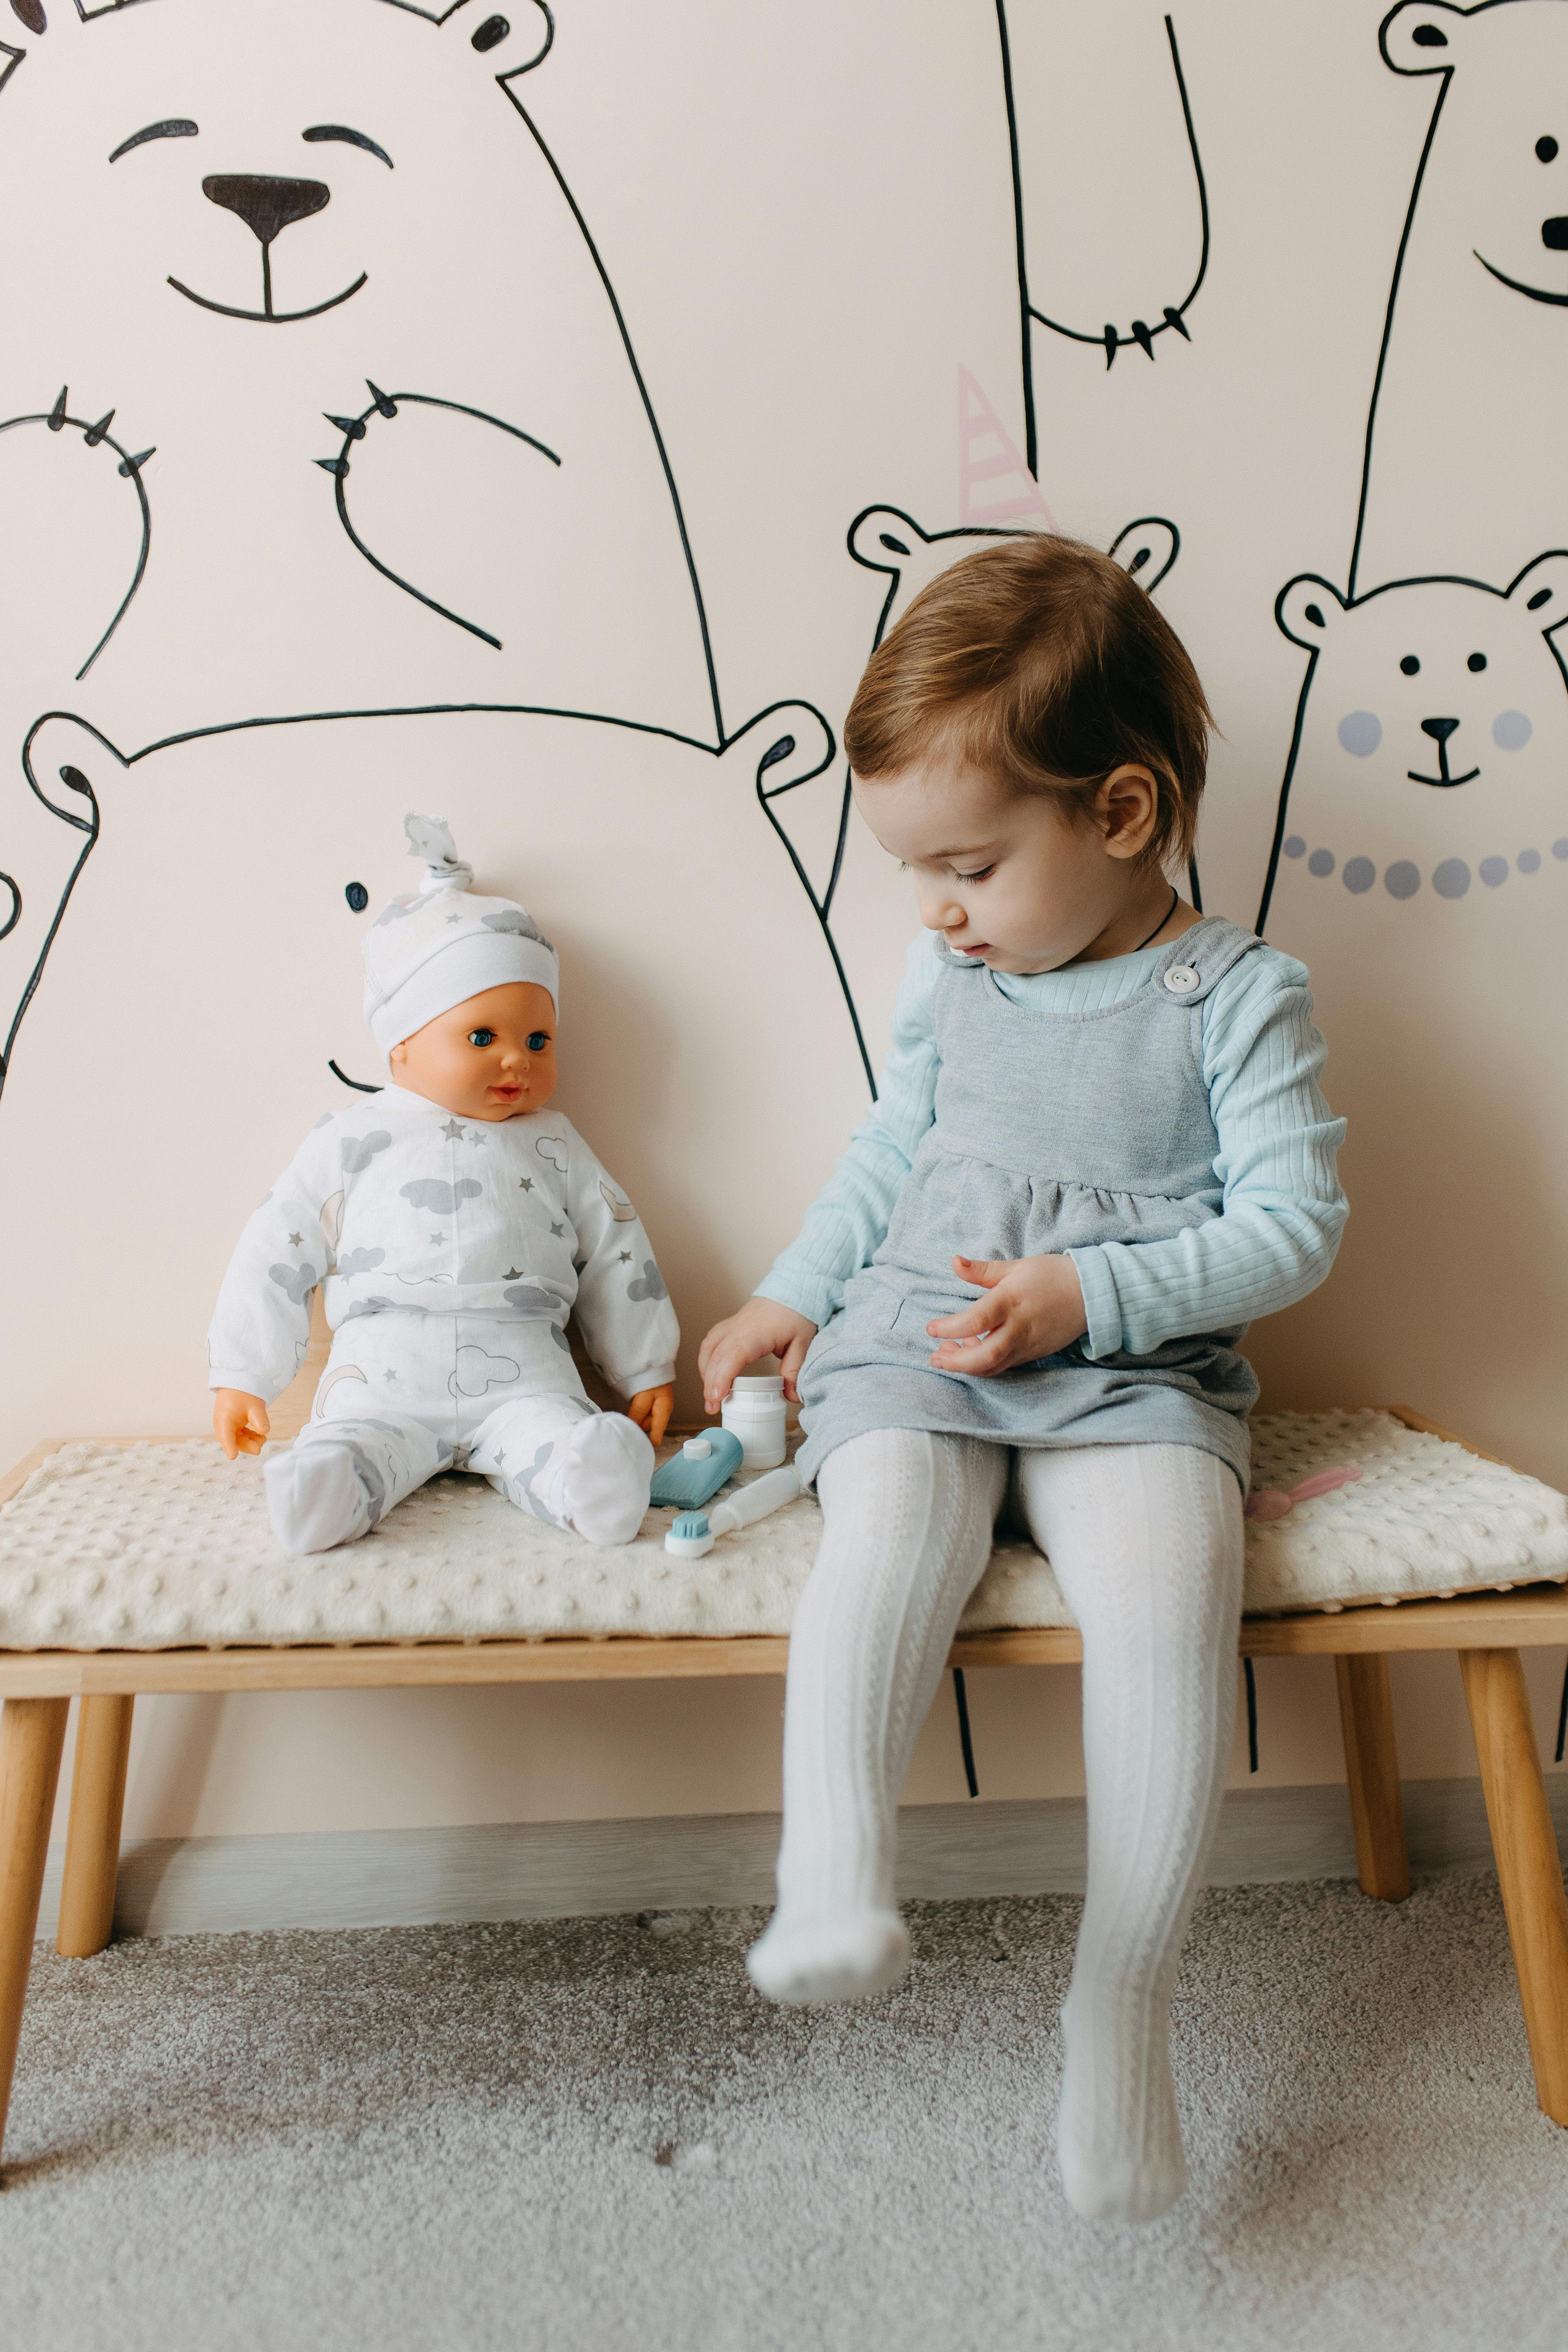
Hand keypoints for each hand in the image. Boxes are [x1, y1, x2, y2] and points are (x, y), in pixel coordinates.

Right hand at [214, 1389, 269, 1458]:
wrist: (238, 1384)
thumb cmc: (243, 1394)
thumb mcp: (255, 1405)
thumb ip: (260, 1419)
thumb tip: (264, 1432)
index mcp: (224, 1417)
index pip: (225, 1434)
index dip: (229, 1446)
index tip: (233, 1456)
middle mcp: (222, 1424)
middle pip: (232, 1440)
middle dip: (246, 1446)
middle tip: (259, 1448)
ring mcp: (226, 1426)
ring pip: (236, 1440)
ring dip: (249, 1442)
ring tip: (262, 1439)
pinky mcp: (231, 1427)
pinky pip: (239, 1436)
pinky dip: (249, 1437)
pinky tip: (259, 1436)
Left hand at [628, 1384, 675, 1447]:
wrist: (651, 1368)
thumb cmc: (650, 1379)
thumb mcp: (644, 1396)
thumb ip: (638, 1411)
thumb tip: (633, 1425)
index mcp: (664, 1410)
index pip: (659, 1429)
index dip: (653, 1438)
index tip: (649, 1447)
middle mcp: (663, 1412)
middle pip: (650, 1426)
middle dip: (640, 1424)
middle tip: (632, 1415)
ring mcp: (658, 1410)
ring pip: (646, 1421)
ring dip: (638, 1418)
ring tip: (633, 1405)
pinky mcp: (652, 1407)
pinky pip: (644, 1416)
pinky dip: (638, 1414)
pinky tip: (635, 1406)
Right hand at [699, 1298, 816, 1412]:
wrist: (791, 1290)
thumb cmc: (796, 1314)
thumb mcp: (803, 1343)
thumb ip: (795, 1370)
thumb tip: (790, 1396)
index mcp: (756, 1333)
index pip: (732, 1356)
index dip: (722, 1377)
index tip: (716, 1397)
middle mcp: (738, 1329)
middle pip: (716, 1358)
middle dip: (710, 1385)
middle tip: (712, 1408)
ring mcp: (731, 1326)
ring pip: (708, 1350)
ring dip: (706, 1373)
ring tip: (711, 1395)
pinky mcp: (729, 1326)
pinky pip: (710, 1343)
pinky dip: (707, 1360)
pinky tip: (711, 1374)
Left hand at [925, 1254, 1087, 1377]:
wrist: (1091, 1294)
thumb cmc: (1051, 1275)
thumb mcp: (1016, 1266)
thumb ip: (982, 1270)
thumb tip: (955, 1262)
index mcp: (1011, 1301)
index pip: (975, 1321)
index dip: (949, 1328)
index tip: (931, 1328)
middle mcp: (1019, 1328)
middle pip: (985, 1356)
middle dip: (956, 1362)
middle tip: (935, 1357)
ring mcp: (1028, 1344)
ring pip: (994, 1366)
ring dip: (967, 1366)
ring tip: (947, 1356)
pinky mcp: (1033, 1354)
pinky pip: (1004, 1365)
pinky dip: (985, 1363)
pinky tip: (972, 1350)